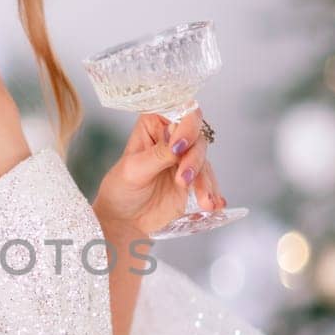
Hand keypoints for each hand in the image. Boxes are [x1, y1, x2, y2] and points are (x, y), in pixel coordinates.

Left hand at [93, 106, 225, 236]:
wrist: (125, 221)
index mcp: (154, 125)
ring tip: (202, 201)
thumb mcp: (135, 170)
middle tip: (183, 180)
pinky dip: (212, 193)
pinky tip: (213, 204)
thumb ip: (158, 153)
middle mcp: (173, 137)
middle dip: (194, 160)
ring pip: (204, 160)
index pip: (177, 114)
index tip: (179, 146)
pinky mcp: (194, 179)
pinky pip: (209, 182)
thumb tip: (176, 133)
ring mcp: (185, 158)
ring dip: (205, 181)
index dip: (185, 126)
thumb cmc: (121, 190)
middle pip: (197, 137)